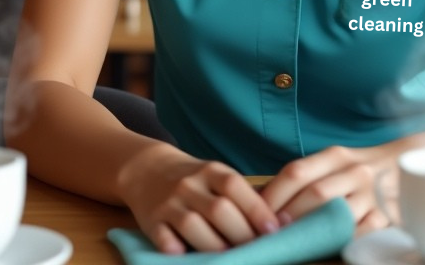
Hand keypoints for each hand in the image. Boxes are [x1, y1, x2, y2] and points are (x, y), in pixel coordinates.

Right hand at [115, 143, 280, 253]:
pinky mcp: (151, 220)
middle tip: (255, 249)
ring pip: (192, 225)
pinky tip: (185, 254)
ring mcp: (169, 202)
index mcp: (211, 171)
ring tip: (230, 256)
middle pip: (219, 210)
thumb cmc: (195, 180)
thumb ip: (240, 195)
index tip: (273, 230)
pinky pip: (162, 236)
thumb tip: (278, 222)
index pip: (235, 187)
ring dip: (213, 244)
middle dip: (240, 233)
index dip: (256, 209)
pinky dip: (173, 247)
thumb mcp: (216, 176)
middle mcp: (189, 185)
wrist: (146, 169)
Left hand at [259, 145, 391, 236]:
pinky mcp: (386, 216)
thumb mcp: (332, 163)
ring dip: (309, 231)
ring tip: (291, 242)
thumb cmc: (355, 170)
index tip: (257, 215)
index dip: (272, 195)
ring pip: (335, 213)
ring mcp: (372, 194)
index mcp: (335, 156)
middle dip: (287, 217)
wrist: (403, 166)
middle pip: (314, 194)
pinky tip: (322, 247)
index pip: (296, 173)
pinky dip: (337, 241)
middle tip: (268, 234)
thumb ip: (305, 178)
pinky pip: (359, 232)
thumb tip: (262, 201)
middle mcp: (355, 171)